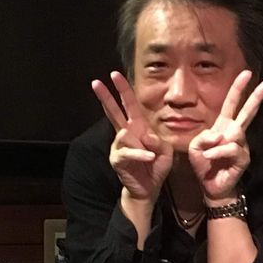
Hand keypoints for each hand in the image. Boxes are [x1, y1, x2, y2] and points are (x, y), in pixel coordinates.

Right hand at [91, 71, 173, 201]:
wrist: (149, 188)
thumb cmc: (157, 167)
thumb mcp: (166, 151)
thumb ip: (159, 141)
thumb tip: (145, 136)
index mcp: (138, 127)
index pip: (130, 105)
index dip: (123, 90)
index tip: (114, 74)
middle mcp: (126, 134)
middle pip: (114, 112)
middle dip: (106, 97)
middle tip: (96, 82)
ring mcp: (119, 146)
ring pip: (126, 135)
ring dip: (142, 146)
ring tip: (151, 157)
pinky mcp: (117, 158)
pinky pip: (129, 152)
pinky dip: (141, 155)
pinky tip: (149, 158)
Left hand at [188, 70, 262, 203]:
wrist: (210, 186)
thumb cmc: (204, 164)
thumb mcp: (196, 146)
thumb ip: (204, 136)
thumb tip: (221, 135)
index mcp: (223, 126)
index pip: (231, 103)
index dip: (238, 88)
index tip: (246, 73)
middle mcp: (235, 133)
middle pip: (248, 112)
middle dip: (257, 97)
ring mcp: (241, 146)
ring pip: (234, 134)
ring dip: (216, 144)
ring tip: (208, 155)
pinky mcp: (243, 158)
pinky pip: (230, 148)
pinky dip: (217, 153)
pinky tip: (210, 158)